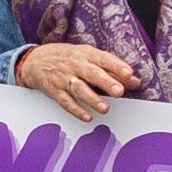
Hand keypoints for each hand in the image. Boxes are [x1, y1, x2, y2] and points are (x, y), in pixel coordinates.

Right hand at [17, 42, 137, 119]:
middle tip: (119, 91)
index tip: (129, 74)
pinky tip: (87, 116)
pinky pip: (66, 102)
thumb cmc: (69, 58)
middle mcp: (76, 65)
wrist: (36, 60)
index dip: (117, 67)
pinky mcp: (55, 91)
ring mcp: (64, 78)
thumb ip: (112, 70)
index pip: (104, 59)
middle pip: (92, 74)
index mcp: (87, 54)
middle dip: (106, 82)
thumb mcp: (89, 57)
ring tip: (105, 108)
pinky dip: (77, 110)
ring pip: (80, 89)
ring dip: (93, 99)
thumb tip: (134, 81)